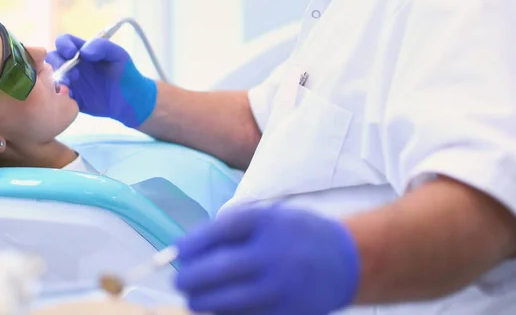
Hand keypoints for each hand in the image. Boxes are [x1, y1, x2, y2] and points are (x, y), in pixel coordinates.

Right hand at [46, 34, 156, 127]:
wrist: (132, 100)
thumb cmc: (127, 74)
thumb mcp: (119, 56)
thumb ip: (103, 47)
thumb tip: (84, 52)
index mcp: (83, 51)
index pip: (64, 41)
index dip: (64, 45)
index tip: (72, 53)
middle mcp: (73, 65)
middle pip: (53, 58)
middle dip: (58, 63)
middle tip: (74, 74)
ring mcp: (72, 82)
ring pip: (52, 76)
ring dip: (56, 79)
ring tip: (71, 85)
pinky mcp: (73, 98)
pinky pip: (58, 96)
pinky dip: (58, 95)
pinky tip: (70, 97)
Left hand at [174, 206, 360, 314]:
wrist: (345, 260)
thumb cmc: (296, 235)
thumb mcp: (269, 218)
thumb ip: (232, 230)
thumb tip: (186, 250)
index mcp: (269, 222)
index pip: (222, 230)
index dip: (193, 243)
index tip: (177, 251)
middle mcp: (275, 253)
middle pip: (221, 268)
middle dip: (190, 277)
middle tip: (179, 281)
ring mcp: (282, 286)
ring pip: (229, 300)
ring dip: (203, 301)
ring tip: (194, 297)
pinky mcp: (287, 312)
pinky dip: (226, 313)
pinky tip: (219, 307)